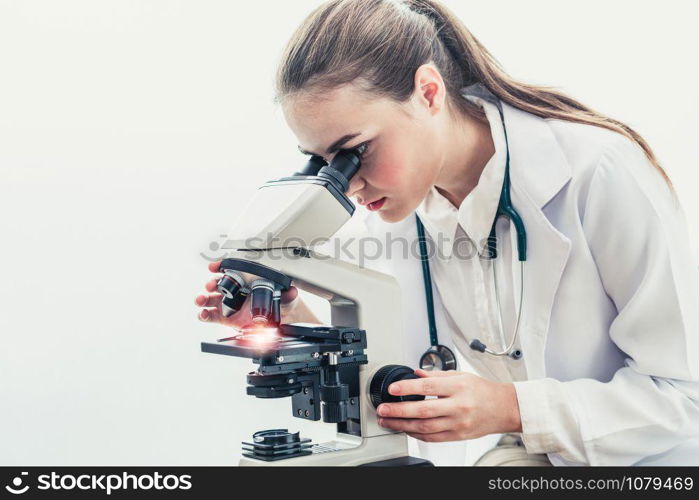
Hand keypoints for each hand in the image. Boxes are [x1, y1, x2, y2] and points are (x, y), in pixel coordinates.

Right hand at [195, 260, 319, 327]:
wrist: (277, 320)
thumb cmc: (279, 304)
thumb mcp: (286, 298)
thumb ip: (288, 295)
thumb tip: (292, 291)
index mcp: (246, 282)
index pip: (230, 271)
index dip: (220, 267)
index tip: (214, 266)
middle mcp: (235, 291)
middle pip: (218, 284)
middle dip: (211, 283)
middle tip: (211, 285)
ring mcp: (228, 305)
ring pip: (211, 299)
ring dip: (203, 298)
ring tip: (200, 300)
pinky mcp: (225, 318)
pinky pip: (211, 315)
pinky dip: (204, 314)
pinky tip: (202, 314)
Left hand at [376, 369, 521, 442]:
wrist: (504, 409)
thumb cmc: (483, 391)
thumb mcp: (461, 375)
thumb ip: (436, 375)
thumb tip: (415, 374)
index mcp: (458, 387)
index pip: (427, 387)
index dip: (407, 388)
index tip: (392, 389)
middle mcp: (458, 406)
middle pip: (423, 410)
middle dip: (399, 411)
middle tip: (383, 409)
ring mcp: (458, 424)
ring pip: (425, 427)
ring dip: (403, 425)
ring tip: (388, 421)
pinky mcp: (458, 436)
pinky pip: (433, 438)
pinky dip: (416, 434)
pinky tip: (405, 429)